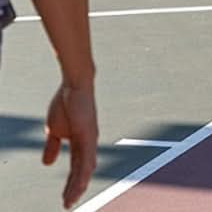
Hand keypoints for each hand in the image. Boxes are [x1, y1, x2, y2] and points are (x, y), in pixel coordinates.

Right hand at [43, 84, 97, 208]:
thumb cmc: (66, 103)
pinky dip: (83, 174)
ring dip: (78, 186)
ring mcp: (90, 139)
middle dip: (75, 189)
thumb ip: (53, 146)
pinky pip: (87, 158)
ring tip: (71, 201)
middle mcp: (89, 143)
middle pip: (83, 171)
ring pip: (86, 169)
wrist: (74, 86)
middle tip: (68, 205)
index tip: (65, 198)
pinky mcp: (89, 134)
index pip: (76, 167)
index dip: (71, 183)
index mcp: (81, 142)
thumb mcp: (54, 130)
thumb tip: (48, 163)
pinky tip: (80, 185)